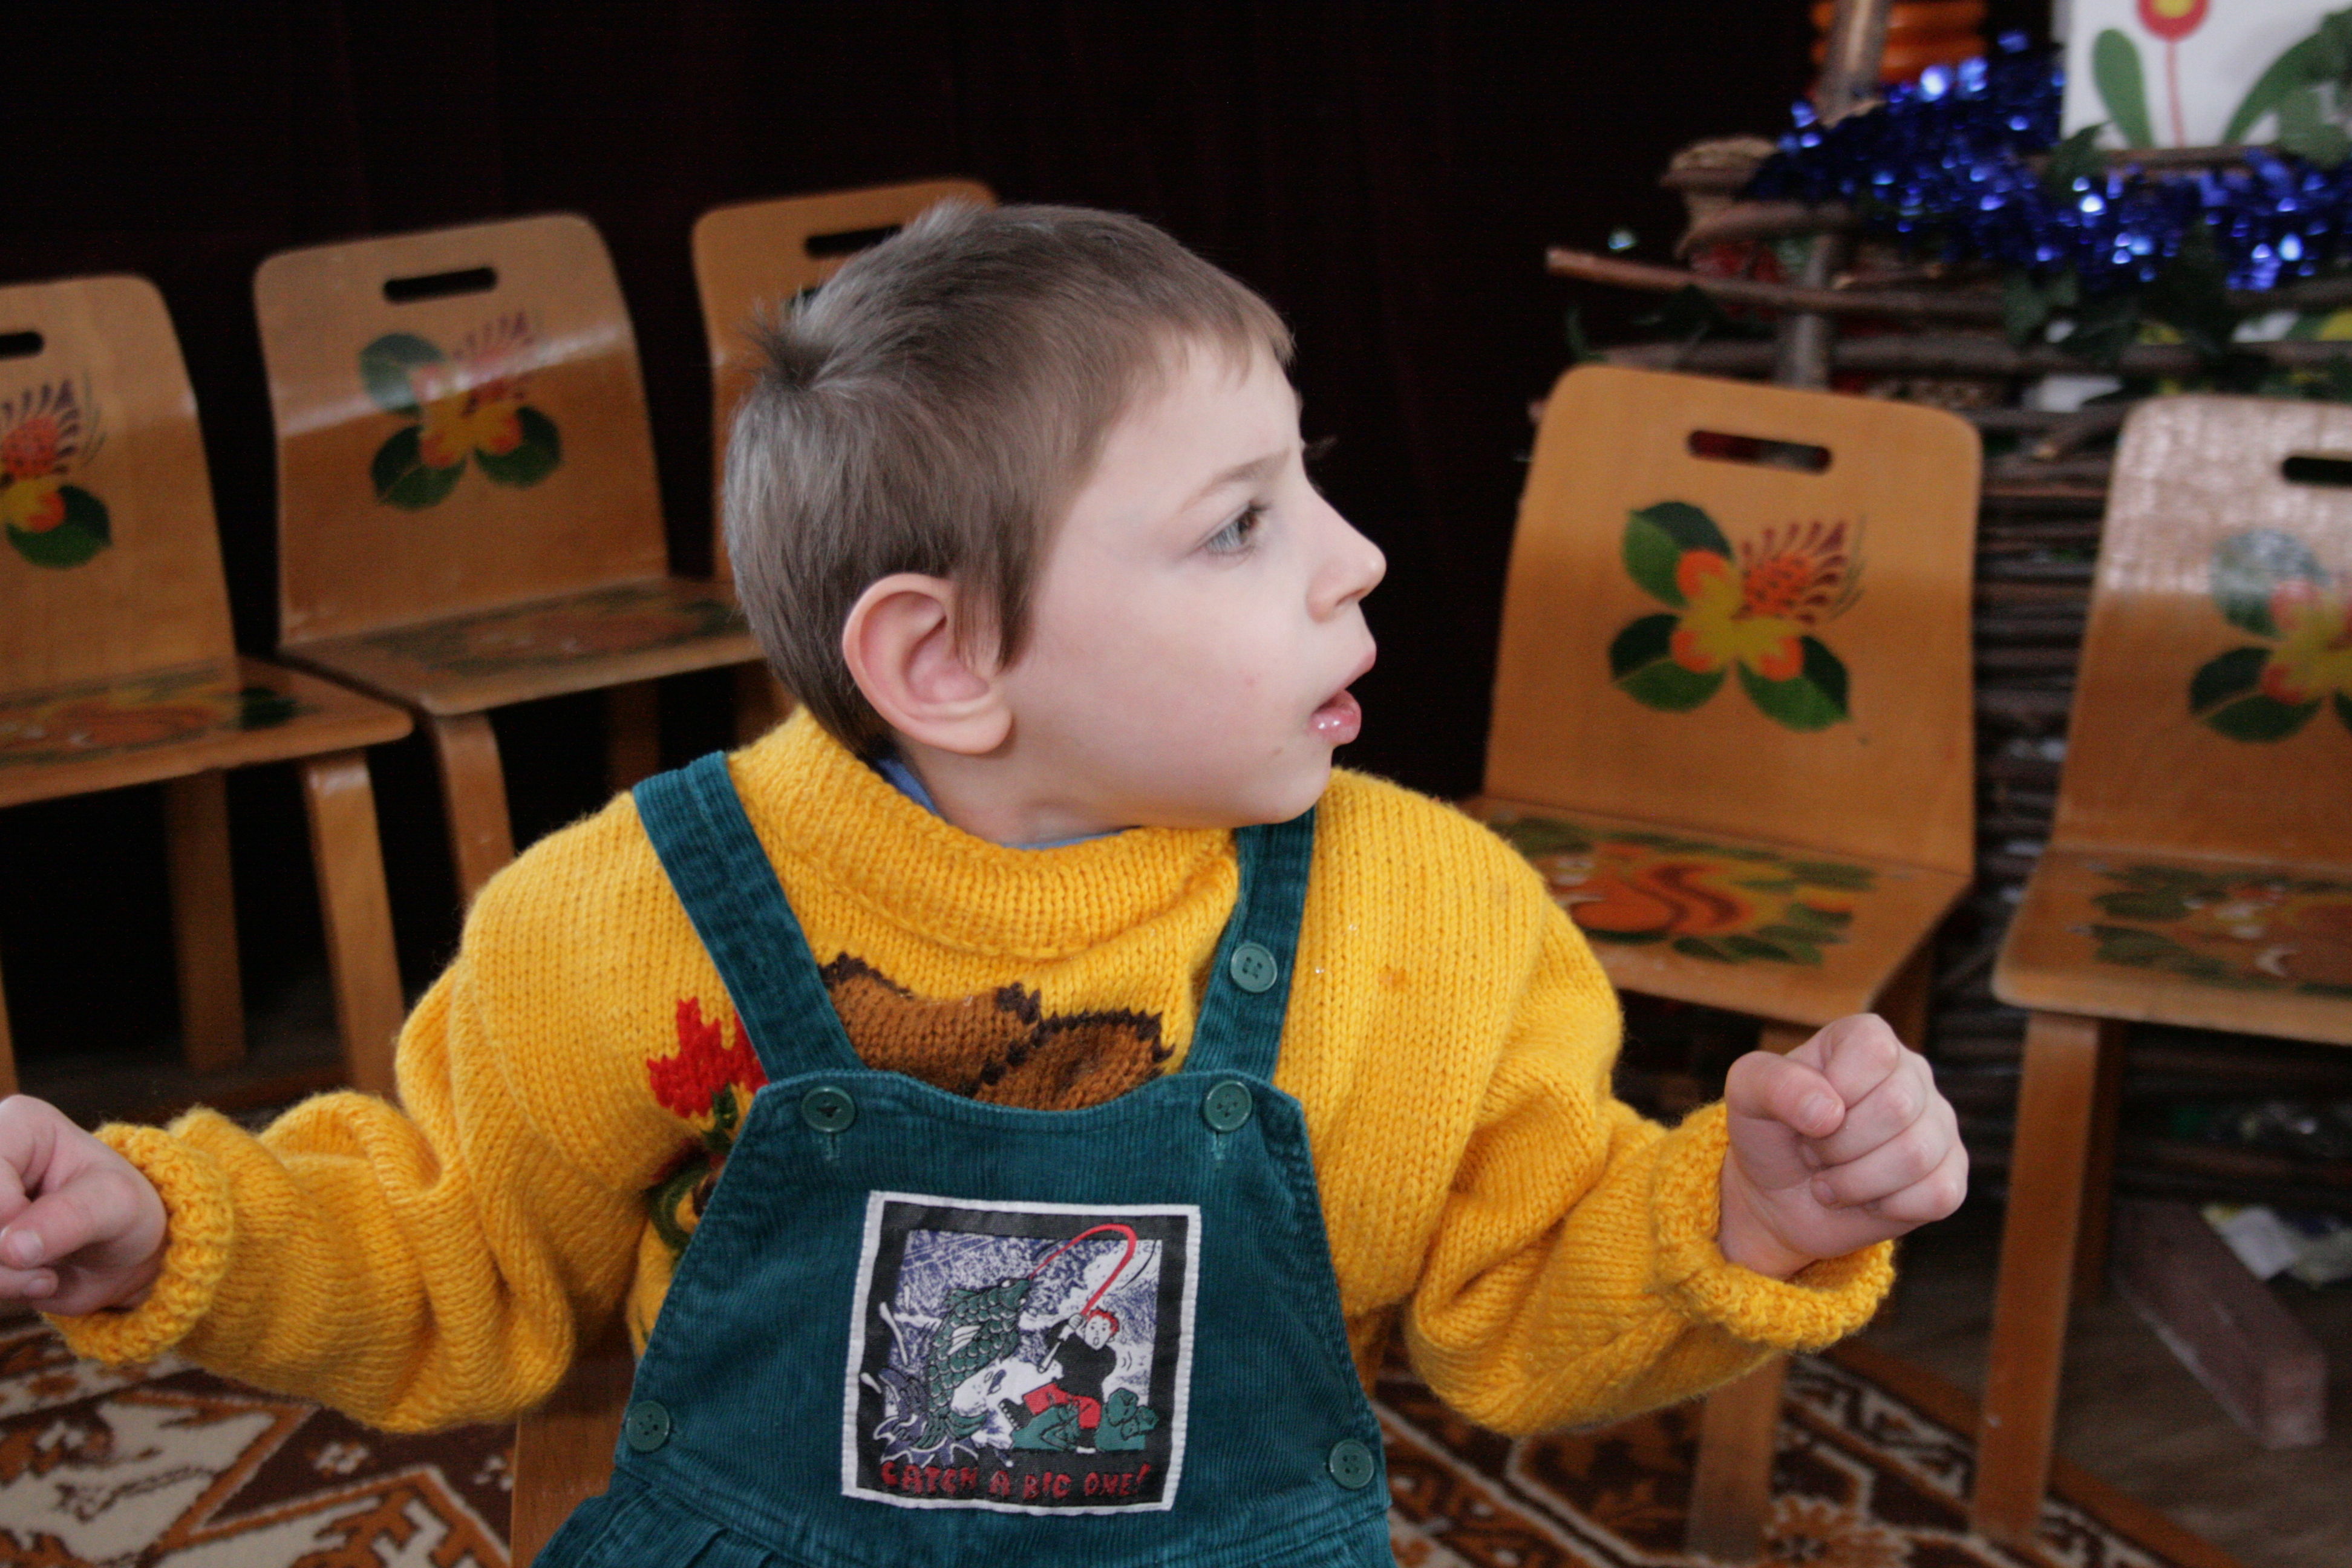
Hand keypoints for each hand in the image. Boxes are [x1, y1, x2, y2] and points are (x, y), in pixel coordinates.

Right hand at [0, 1096, 168, 1314]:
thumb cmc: (122, 1209)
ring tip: (46, 1277)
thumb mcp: (118, 1203)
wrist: (121, 1252)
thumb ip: (70, 1217)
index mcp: (16, 1124)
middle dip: (3, 1256)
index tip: (51, 1228)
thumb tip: (9, 1247)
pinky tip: (34, 1284)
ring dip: (2, 1279)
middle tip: (48, 1269)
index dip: (9, 1212)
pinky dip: (0, 1288)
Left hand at [1716, 1015, 1966, 1278]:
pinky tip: (1866, 1198)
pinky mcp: (1950, 1176)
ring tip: (1831, 1177)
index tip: (1806, 1113)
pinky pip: (1938, 1195)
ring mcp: (1938, 1126)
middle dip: (1836, 1144)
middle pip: (1896, 1106)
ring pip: (1915, 1155)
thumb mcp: (1747, 1094)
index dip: (1834, 1090)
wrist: (1778, 1196)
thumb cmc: (1769, 1133)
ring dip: (1854, 1181)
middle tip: (1813, 1151)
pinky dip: (1886, 1207)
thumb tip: (1829, 1112)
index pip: (1874, 1051)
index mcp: (1867, 1039)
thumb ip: (1775, 1083)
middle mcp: (1913, 1074)